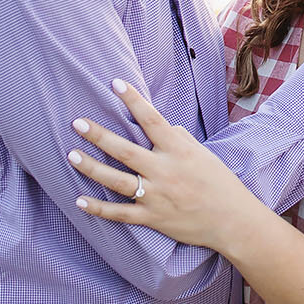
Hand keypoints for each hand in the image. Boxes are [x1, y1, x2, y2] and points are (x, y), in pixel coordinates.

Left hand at [70, 80, 259, 252]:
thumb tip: (163, 126)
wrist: (232, 220)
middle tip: (77, 122)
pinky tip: (79, 200)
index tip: (115, 83)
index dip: (133, 100)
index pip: (151, 119)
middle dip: (99, 136)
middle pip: (125, 150)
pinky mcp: (152, 218)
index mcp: (178, 150)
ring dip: (92, 168)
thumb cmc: (219, 183)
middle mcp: (164, 170)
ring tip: (71, 155)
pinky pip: (120, 214)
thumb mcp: (203, 154)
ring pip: (117, 181)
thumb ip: (180, 139)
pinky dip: (99, 209)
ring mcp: (156, 196)